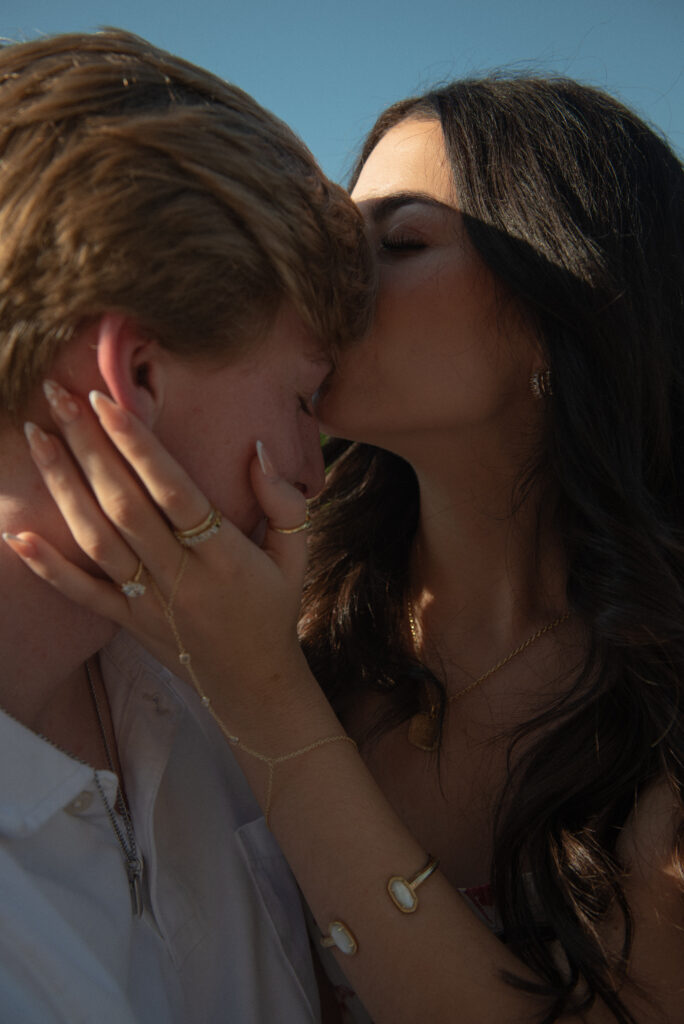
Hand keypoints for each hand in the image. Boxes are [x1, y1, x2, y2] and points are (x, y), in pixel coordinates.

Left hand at [6, 382, 313, 719]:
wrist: (255, 686)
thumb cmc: (274, 609)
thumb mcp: (297, 554)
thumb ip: (284, 501)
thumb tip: (258, 449)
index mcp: (225, 555)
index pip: (174, 490)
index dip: (138, 444)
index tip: (106, 400)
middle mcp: (182, 577)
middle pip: (125, 505)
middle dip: (89, 446)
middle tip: (57, 396)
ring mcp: (151, 603)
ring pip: (98, 540)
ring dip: (63, 486)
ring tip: (37, 437)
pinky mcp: (129, 624)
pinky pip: (83, 595)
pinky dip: (47, 567)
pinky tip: (15, 534)